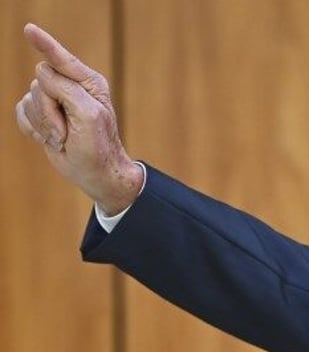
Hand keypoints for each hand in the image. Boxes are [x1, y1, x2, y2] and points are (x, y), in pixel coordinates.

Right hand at [15, 23, 142, 214]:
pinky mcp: (42, 115)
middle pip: (41, 82)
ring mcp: (55, 101)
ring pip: (29, 98)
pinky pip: (21, 111)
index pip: (62, 59)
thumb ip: (66, 89)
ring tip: (63, 138)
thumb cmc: (98, 147)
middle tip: (67, 132)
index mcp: (89, 83)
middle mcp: (71, 87)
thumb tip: (43, 77)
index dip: (45, 44)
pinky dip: (32, 128)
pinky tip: (49, 139)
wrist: (95, 174)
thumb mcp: (88, 115)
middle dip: (49, 110)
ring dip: (43, 124)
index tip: (29, 30)